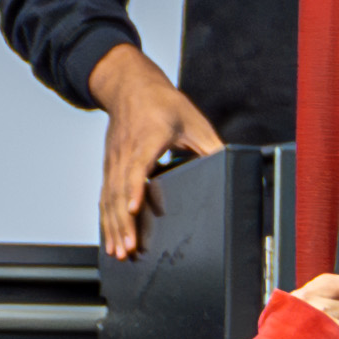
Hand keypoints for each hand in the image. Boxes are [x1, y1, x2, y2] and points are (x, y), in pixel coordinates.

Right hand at [94, 46, 222, 263]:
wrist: (130, 86)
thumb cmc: (163, 103)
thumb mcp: (195, 122)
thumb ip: (212, 147)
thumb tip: (233, 169)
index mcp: (147, 138)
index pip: (138, 167)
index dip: (135, 188)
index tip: (134, 208)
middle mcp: (125, 152)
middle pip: (119, 190)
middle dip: (122, 222)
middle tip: (129, 249)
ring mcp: (113, 160)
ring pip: (109, 197)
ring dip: (112, 227)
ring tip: (119, 252)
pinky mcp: (109, 167)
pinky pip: (105, 196)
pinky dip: (106, 219)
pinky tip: (111, 239)